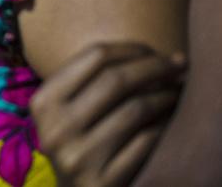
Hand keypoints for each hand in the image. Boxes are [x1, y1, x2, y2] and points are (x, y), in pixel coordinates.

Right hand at [30, 42, 184, 186]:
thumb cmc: (76, 144)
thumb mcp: (66, 113)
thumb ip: (87, 84)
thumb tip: (146, 52)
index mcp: (43, 102)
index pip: (93, 57)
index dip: (131, 48)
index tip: (154, 50)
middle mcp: (56, 128)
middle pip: (116, 79)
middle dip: (155, 66)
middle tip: (178, 64)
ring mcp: (79, 157)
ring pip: (136, 109)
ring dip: (166, 95)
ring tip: (178, 90)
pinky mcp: (103, 182)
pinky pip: (146, 141)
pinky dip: (164, 125)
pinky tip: (171, 118)